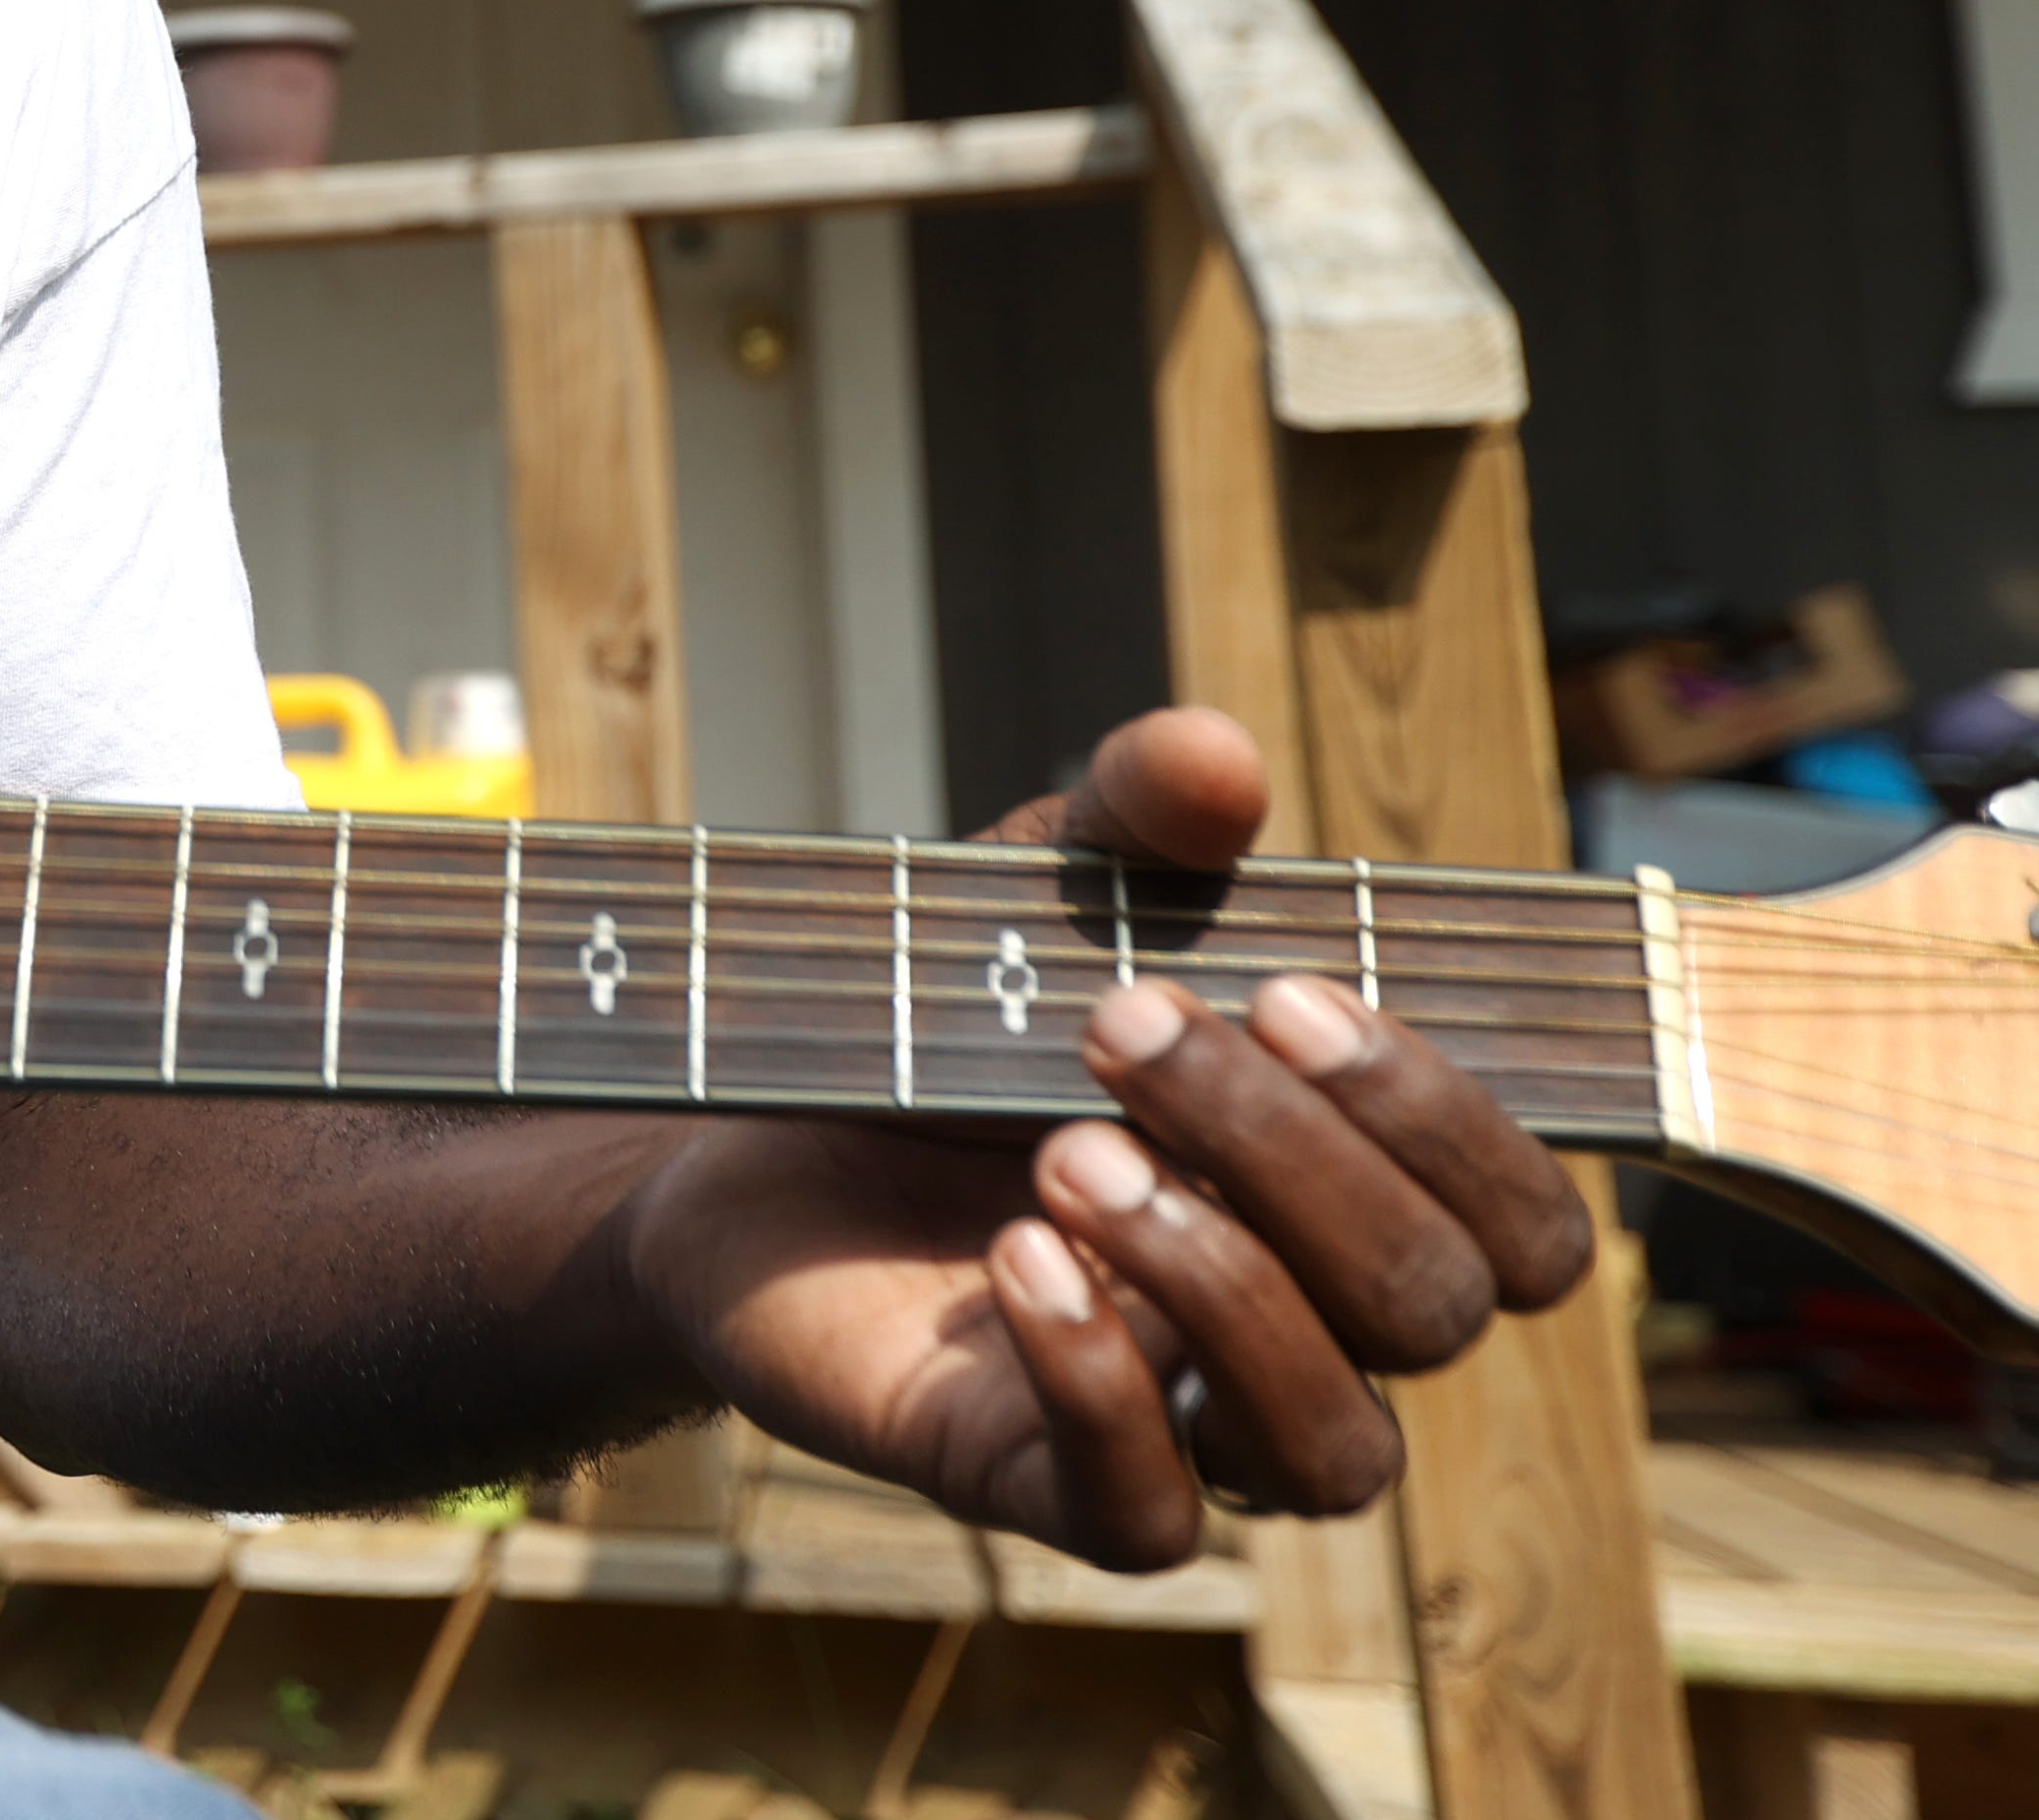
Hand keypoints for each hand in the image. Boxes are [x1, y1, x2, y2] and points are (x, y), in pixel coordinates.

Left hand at [614, 708, 1597, 1567]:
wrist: (748, 1137)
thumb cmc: (952, 1023)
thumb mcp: (1041, 892)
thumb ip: (1139, 819)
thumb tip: (1217, 756)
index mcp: (1356, 1200)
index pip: (1524, 1231)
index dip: (1449, 1125)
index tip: (1286, 991)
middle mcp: (1314, 1330)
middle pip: (1431, 1309)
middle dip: (1295, 1158)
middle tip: (1119, 1025)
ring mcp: (1193, 1424)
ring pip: (1335, 1446)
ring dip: (1222, 1283)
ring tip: (1066, 1153)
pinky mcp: (1052, 1488)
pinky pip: (1150, 1515)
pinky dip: (1099, 1384)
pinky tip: (1014, 1259)